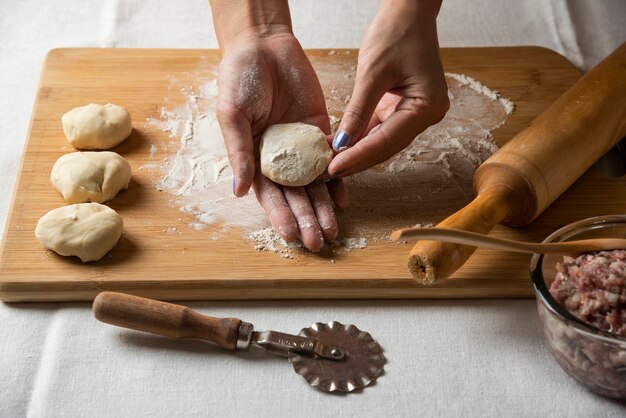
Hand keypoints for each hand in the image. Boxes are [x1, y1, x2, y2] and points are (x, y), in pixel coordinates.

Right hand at [215, 29, 347, 251]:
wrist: (264, 45)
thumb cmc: (238, 78)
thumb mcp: (232, 115)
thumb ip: (239, 152)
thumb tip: (240, 191)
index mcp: (254, 158)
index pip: (269, 194)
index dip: (280, 214)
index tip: (291, 234)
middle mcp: (279, 158)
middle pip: (294, 195)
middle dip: (306, 219)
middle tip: (318, 242)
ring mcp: (301, 146)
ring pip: (314, 184)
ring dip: (323, 208)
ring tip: (332, 230)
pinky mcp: (320, 131)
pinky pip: (331, 159)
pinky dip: (338, 179)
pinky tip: (344, 199)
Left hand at [328, 0, 448, 176]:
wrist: (408, 10)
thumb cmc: (397, 32)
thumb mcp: (373, 72)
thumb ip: (358, 111)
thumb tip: (341, 144)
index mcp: (427, 106)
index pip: (387, 140)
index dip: (359, 156)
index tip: (334, 168)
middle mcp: (426, 115)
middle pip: (386, 146)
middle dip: (357, 160)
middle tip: (328, 173)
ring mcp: (415, 113)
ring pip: (382, 141)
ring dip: (357, 152)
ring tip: (330, 164)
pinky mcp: (402, 108)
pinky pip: (379, 130)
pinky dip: (360, 138)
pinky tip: (339, 148)